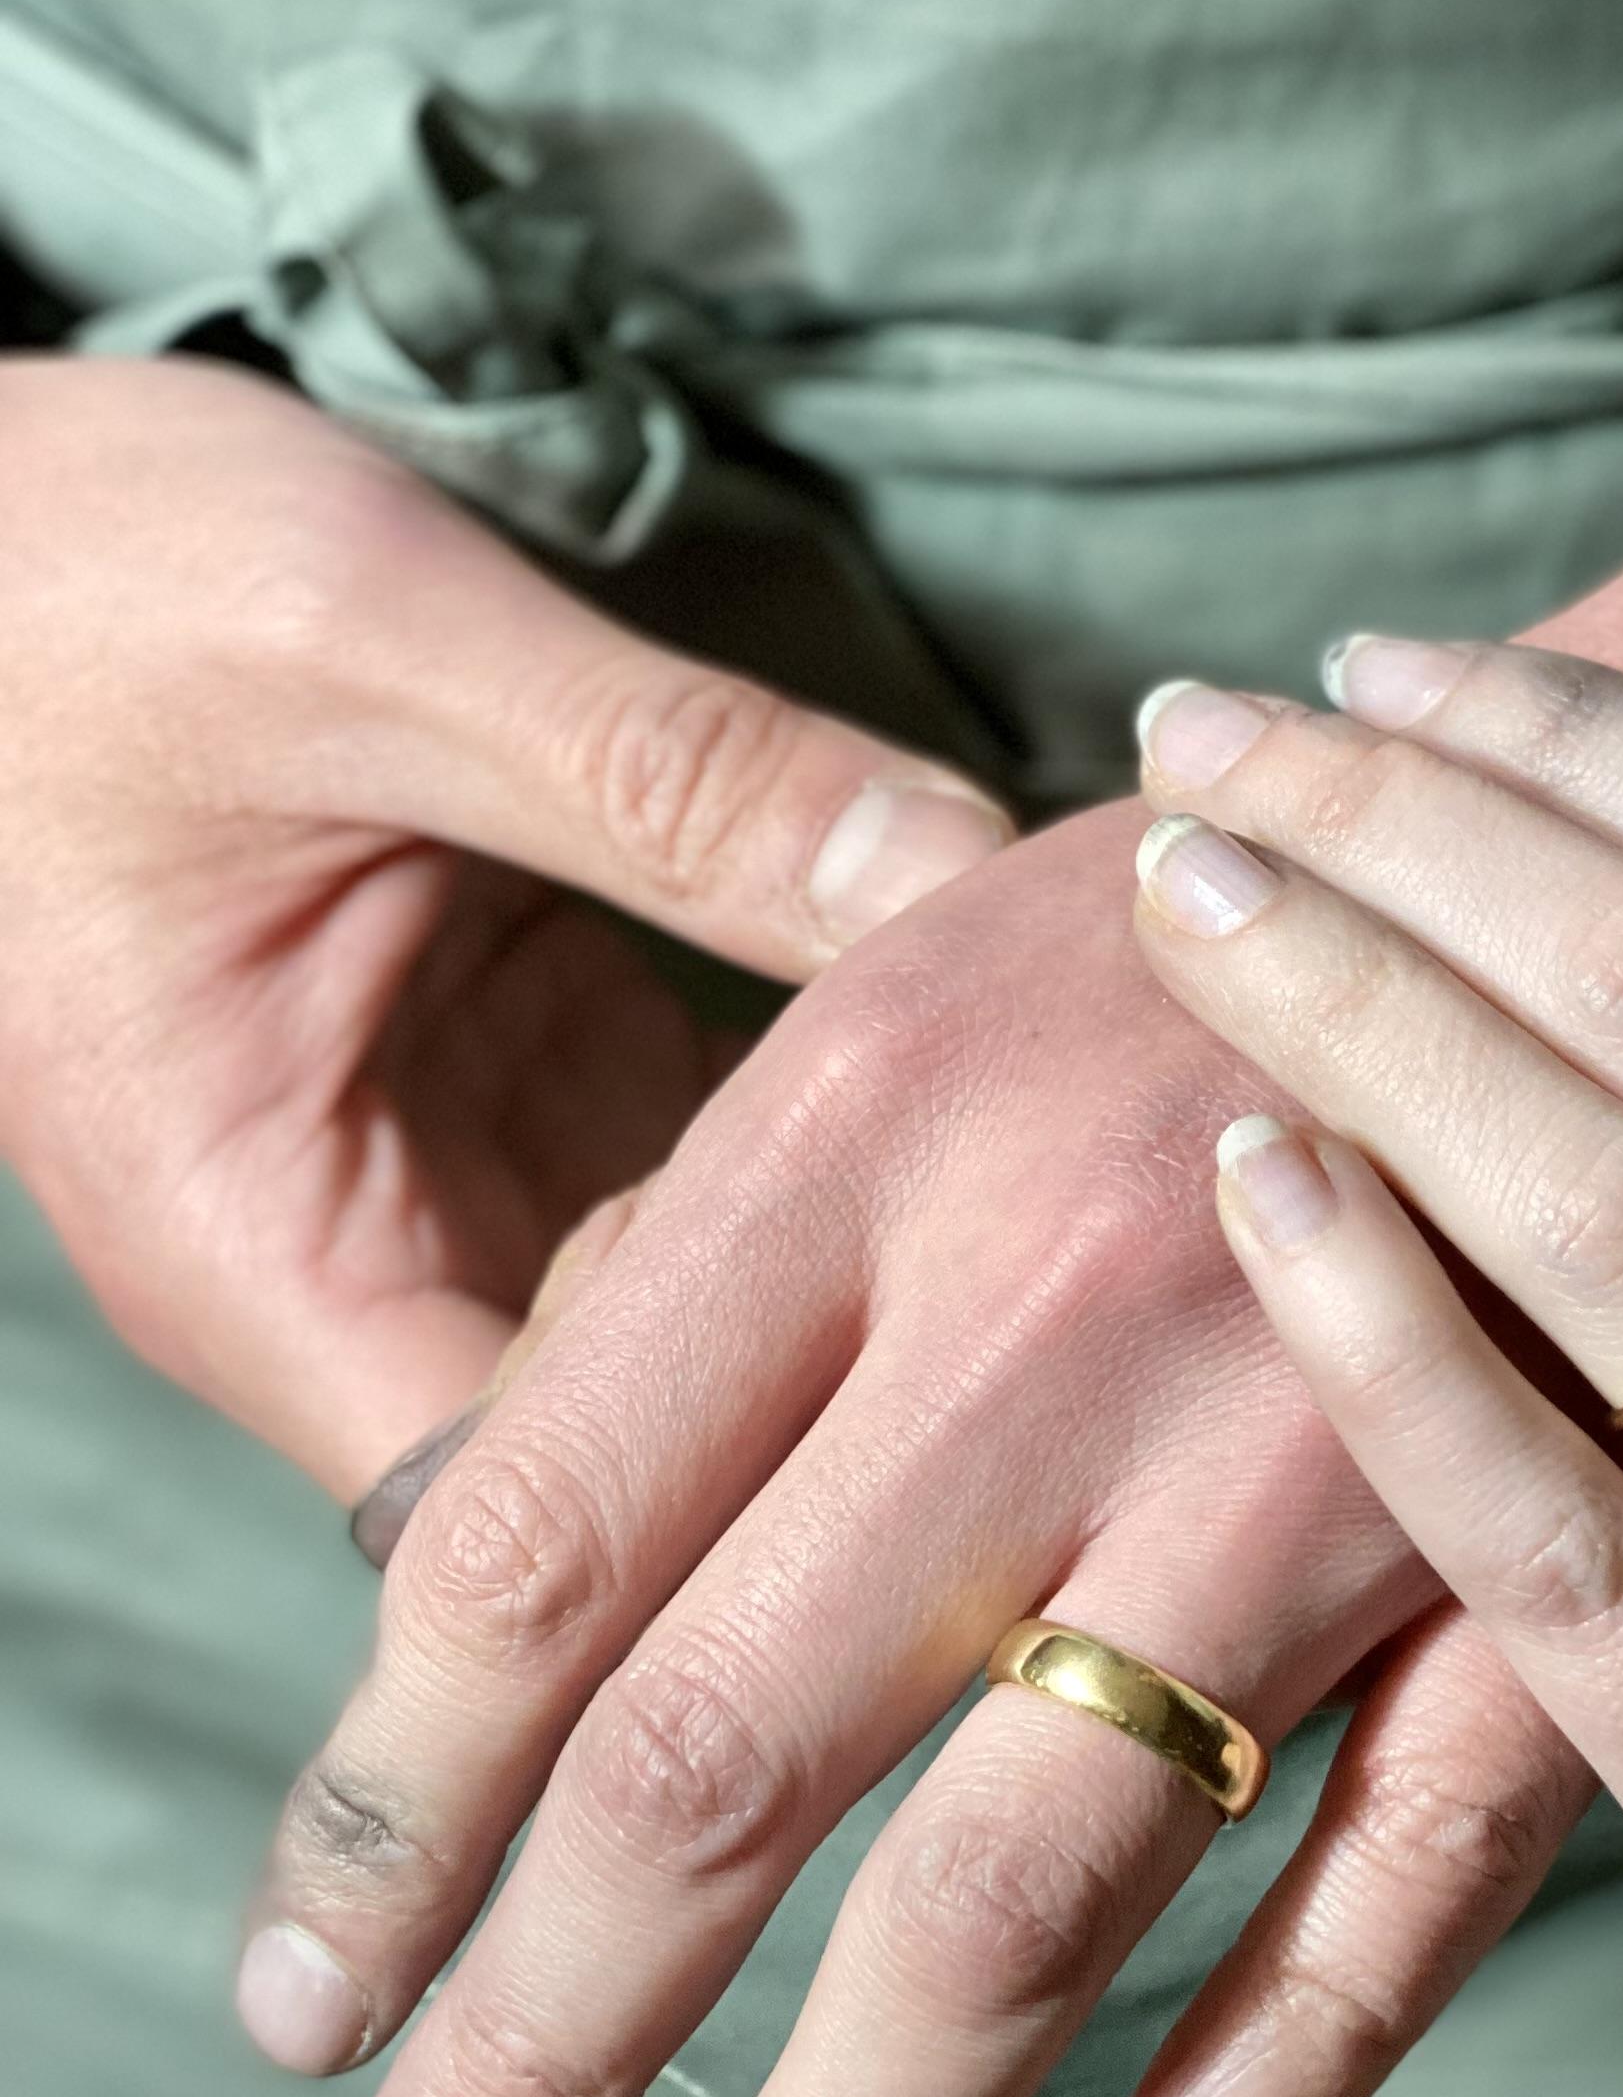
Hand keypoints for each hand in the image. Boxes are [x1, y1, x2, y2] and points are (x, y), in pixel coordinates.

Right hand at [0, 352, 1009, 1496]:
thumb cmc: (73, 572)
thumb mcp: (369, 637)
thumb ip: (669, 772)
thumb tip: (959, 872)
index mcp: (260, 1246)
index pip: (531, 1524)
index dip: (737, 1476)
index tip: (930, 1334)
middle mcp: (354, 1266)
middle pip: (647, 1458)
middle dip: (848, 1373)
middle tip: (1051, 1239)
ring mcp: (450, 1184)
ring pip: (701, 1328)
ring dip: (864, 1253)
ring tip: (1048, 1160)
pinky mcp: (521, 1088)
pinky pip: (708, 1181)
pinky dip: (830, 1140)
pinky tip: (973, 1071)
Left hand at [232, 455, 1622, 2096]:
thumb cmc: (1244, 908)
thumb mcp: (926, 981)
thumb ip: (725, 1251)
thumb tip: (499, 1547)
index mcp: (866, 1117)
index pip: (538, 1533)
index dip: (390, 1804)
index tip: (306, 2007)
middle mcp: (1063, 1295)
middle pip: (731, 1750)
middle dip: (548, 2039)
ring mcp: (1325, 1446)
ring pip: (1035, 1874)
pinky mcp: (1558, 1548)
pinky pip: (1411, 1862)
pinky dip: (1282, 2051)